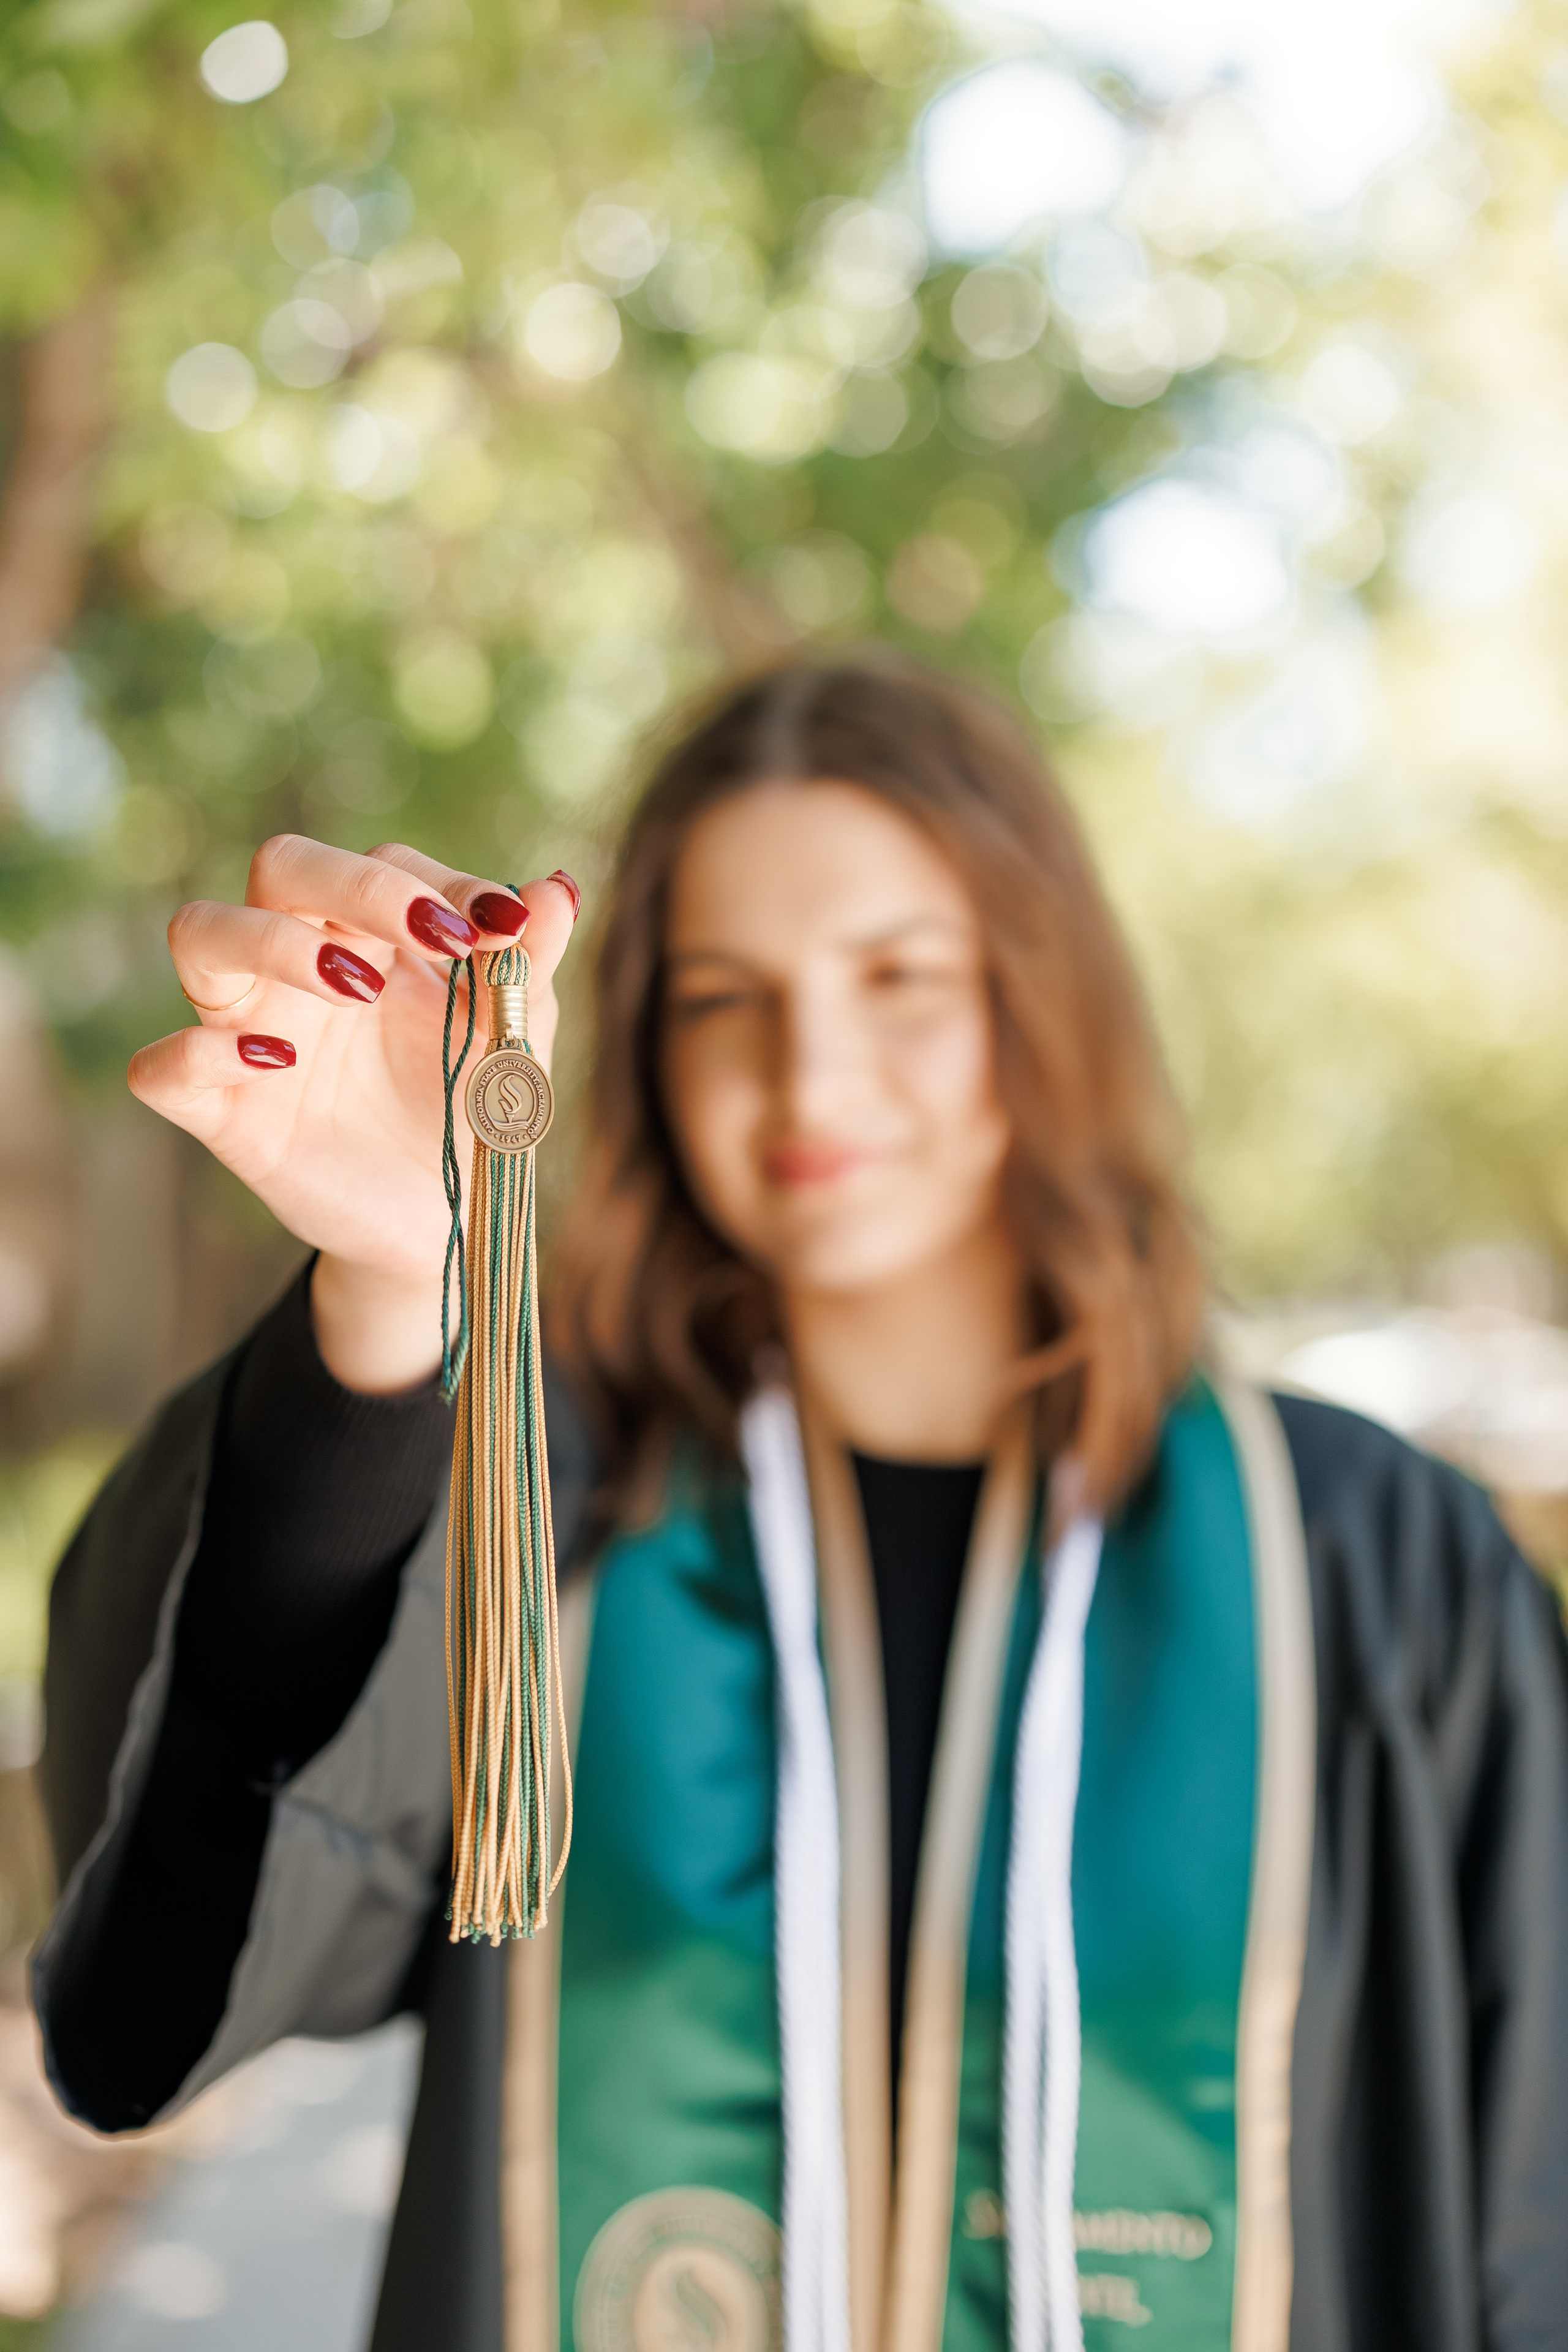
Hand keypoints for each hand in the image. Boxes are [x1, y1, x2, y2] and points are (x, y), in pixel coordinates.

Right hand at [130, 838, 580, 1391]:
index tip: (503, 926)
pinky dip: (197, 1053)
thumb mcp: (514, 1036)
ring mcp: (250, 1031)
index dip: (440, 883)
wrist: (449, 1222)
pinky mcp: (223, 1112)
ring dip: (273, 941)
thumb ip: (529, 963)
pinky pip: (163, 1067)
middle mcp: (299, 964)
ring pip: (201, 934)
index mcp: (373, 934)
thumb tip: (555, 887)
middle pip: (283, 867)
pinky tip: (274, 1062)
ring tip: (355, 985)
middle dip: (357, 884)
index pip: (383, 862)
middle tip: (435, 934)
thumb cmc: (470, 1106)